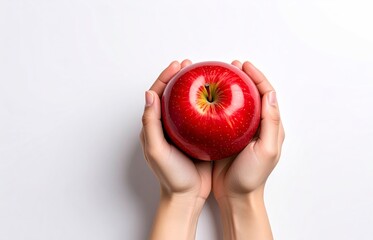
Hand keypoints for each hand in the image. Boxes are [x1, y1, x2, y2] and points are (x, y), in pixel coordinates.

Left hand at [140, 60, 211, 239]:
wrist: (186, 196)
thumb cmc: (170, 176)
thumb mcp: (156, 150)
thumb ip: (150, 124)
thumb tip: (149, 94)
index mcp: (154, 126)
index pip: (157, 95)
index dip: (165, 77)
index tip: (177, 65)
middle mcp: (167, 126)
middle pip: (172, 95)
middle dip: (179, 77)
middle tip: (190, 65)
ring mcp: (183, 131)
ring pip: (187, 104)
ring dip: (193, 88)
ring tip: (203, 75)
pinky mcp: (197, 138)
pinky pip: (201, 116)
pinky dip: (206, 105)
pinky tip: (216, 99)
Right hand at [212, 61, 284, 239]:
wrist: (236, 196)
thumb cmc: (252, 177)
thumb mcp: (267, 150)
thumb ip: (271, 122)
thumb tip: (270, 95)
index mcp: (271, 126)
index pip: (267, 94)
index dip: (257, 76)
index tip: (244, 65)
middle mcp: (257, 126)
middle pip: (252, 94)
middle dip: (244, 77)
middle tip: (232, 65)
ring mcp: (242, 132)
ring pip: (237, 103)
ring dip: (231, 87)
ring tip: (220, 75)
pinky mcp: (227, 137)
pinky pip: (223, 115)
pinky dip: (219, 103)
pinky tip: (208, 98)